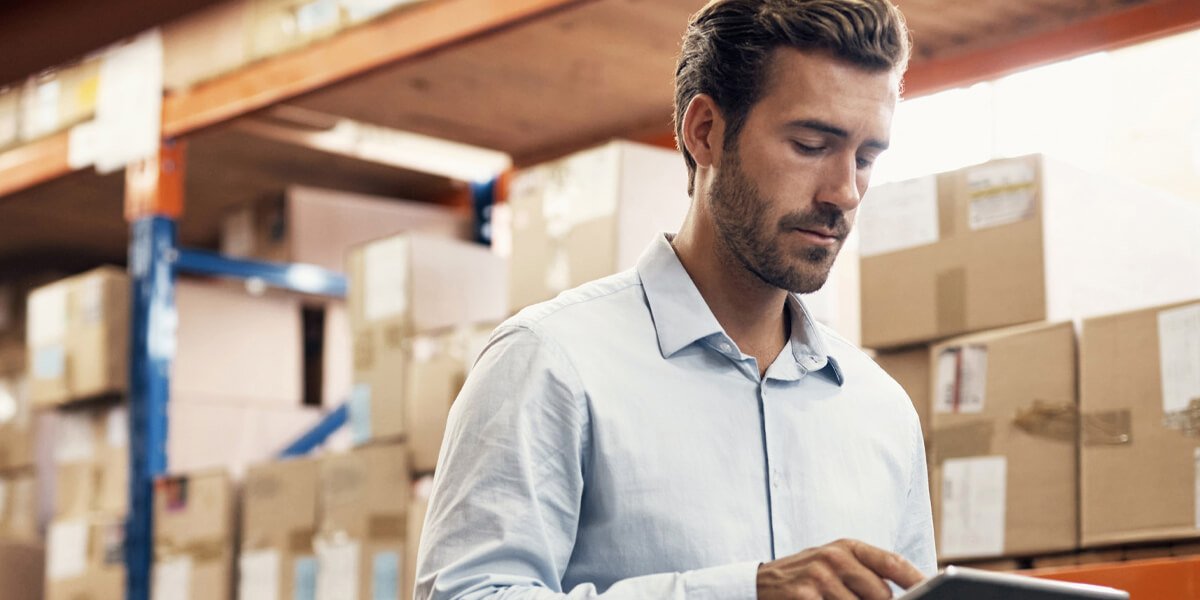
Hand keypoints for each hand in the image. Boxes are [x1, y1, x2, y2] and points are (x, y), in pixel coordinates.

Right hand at [756, 538, 924, 599]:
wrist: (760, 583)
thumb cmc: (807, 576)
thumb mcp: (836, 564)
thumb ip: (867, 573)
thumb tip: (909, 593)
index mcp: (848, 546)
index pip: (892, 562)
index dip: (916, 579)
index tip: (934, 589)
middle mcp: (834, 556)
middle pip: (881, 594)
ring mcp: (818, 576)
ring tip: (838, 599)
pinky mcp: (804, 595)